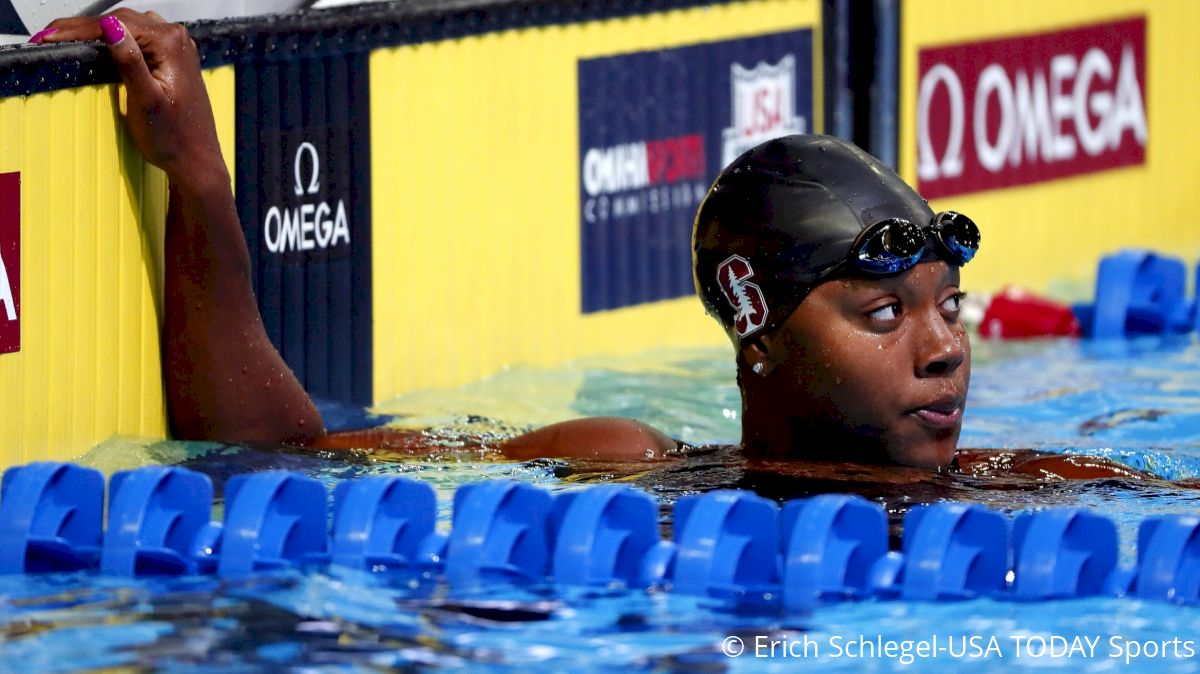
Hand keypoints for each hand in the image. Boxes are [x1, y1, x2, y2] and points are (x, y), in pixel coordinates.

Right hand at [38, 10, 224, 186]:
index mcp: (170, 44)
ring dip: (98, 31)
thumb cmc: (173, 138)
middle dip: (83, 27)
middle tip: (49, 35)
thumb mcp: (145, 100)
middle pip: (122, 21)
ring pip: (129, 27)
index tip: (49, 35)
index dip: (78, 29)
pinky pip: (140, 39)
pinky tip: (97, 45)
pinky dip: (116, 40)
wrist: (195, 160)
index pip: (117, 25)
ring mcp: (177, 48)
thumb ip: (129, 61)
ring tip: (66, 37)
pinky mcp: (174, 59)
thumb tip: (111, 28)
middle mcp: (177, 40)